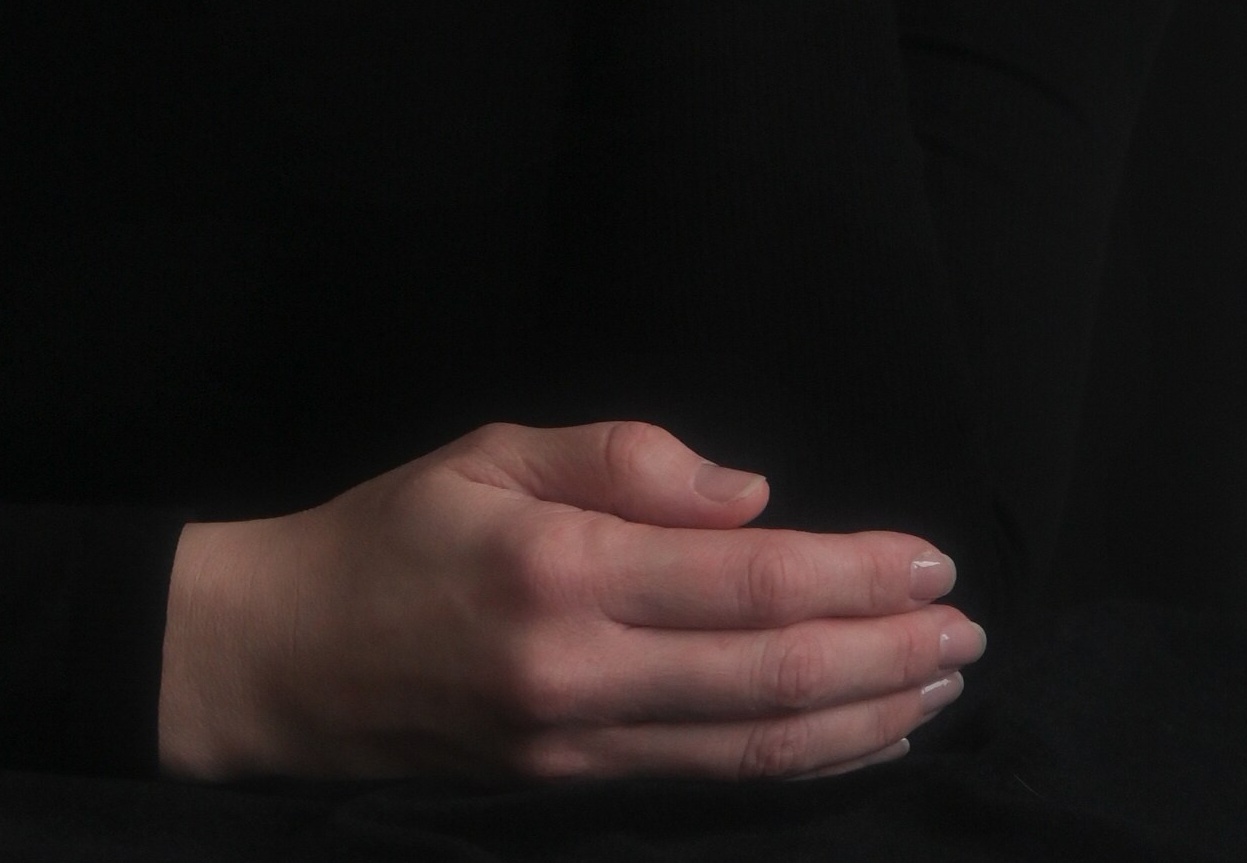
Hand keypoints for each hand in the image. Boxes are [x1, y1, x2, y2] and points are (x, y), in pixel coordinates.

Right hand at [157, 417, 986, 783]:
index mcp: (564, 567)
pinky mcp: (569, 793)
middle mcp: (581, 670)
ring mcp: (579, 748)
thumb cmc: (390, 533)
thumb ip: (623, 458)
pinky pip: (711, 780)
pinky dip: (800, 763)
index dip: (855, 573)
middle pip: (773, 674)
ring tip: (939, 686)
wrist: (279, 661)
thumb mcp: (490, 452)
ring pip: (757, 745)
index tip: (930, 559)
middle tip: (967, 630)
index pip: (749, 578)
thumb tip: (750, 494)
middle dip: (888, 653)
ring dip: (866, 718)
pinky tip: (855, 738)